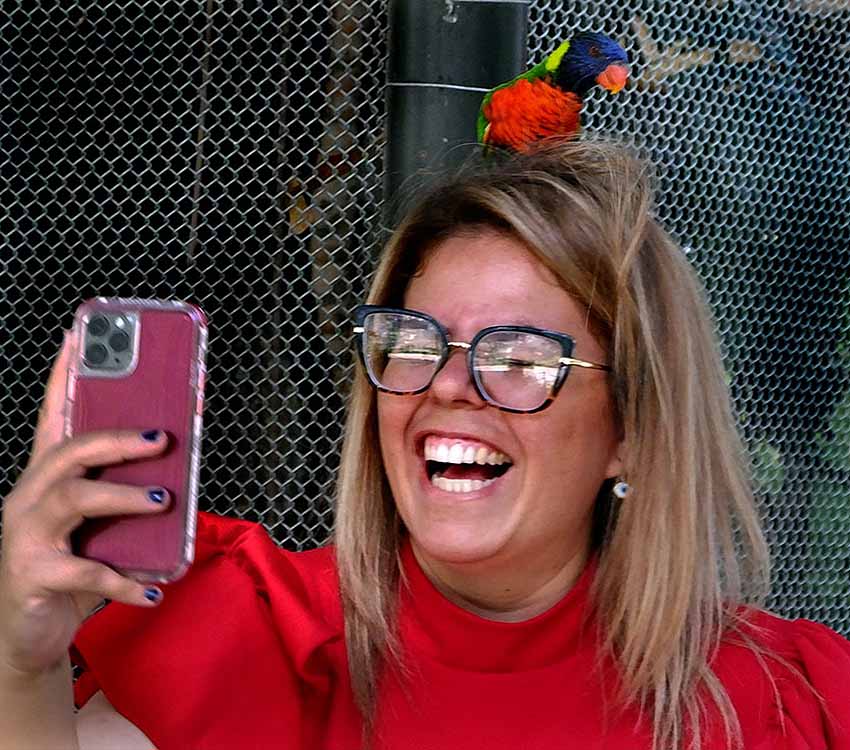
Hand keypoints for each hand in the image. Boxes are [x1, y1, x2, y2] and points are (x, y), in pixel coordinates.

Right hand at [0, 334, 170, 675]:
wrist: (29, 635)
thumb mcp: (100, 529)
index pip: (53, 418)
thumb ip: (126, 502)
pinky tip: (153, 590)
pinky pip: (86, 571)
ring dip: (124, 497)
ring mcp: (25, 536)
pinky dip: (124, 580)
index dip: (65, 377)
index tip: (80, 338)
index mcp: (47, 479)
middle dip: (116, 439)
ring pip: (74, 499)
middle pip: (70, 451)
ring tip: (164, 499)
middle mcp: (30, 498)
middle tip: (161, 439)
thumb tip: (180, 479)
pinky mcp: (33, 574)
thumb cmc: (70, 569)